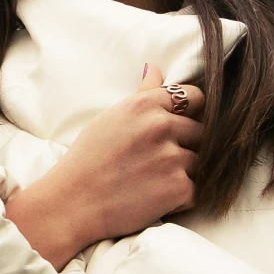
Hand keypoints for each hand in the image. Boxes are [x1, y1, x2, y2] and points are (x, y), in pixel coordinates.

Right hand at [4, 64, 205, 269]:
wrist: (71, 204)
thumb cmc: (87, 161)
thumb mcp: (110, 118)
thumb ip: (141, 95)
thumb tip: (155, 68)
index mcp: (145, 105)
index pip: (195, 97)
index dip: (192, 113)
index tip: (180, 127)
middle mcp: (161, 127)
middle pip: (201, 131)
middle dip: (186, 146)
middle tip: (157, 163)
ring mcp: (172, 157)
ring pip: (199, 162)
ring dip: (183, 173)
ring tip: (152, 182)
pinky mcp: (179, 188)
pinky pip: (196, 191)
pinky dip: (180, 199)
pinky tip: (154, 199)